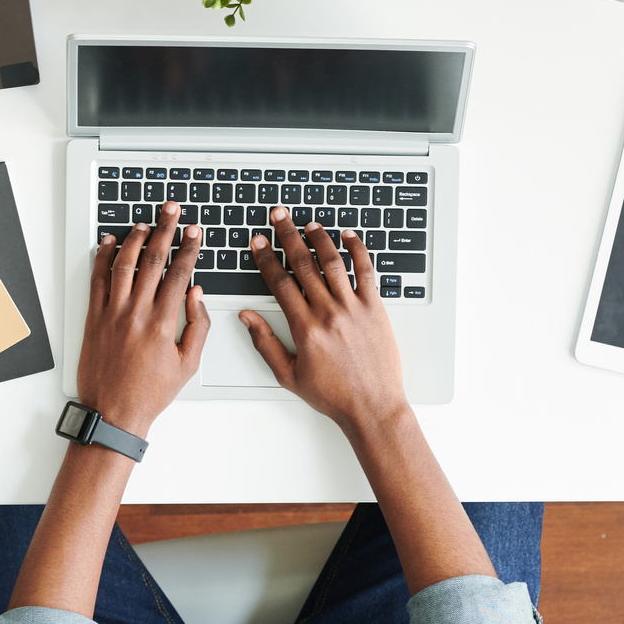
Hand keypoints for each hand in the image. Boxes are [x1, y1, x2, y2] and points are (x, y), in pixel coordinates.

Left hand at [74, 201, 208, 438]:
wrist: (112, 413)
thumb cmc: (150, 392)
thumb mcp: (188, 365)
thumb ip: (198, 326)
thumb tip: (197, 294)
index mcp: (162, 323)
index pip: (179, 273)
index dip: (188, 248)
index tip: (194, 232)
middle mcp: (136, 312)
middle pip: (153, 260)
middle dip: (165, 231)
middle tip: (171, 211)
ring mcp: (111, 313)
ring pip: (123, 263)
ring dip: (135, 239)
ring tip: (145, 224)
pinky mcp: (93, 318)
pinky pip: (96, 280)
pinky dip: (101, 257)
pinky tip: (107, 242)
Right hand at [244, 208, 408, 434]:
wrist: (372, 406)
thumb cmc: (333, 395)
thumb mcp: (289, 375)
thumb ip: (265, 343)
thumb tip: (248, 317)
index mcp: (305, 328)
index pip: (280, 283)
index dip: (266, 259)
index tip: (258, 242)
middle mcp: (329, 312)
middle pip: (304, 264)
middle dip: (288, 236)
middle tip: (279, 217)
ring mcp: (354, 308)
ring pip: (334, 262)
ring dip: (319, 239)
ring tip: (308, 225)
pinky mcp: (375, 308)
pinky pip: (366, 271)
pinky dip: (358, 250)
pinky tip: (349, 236)